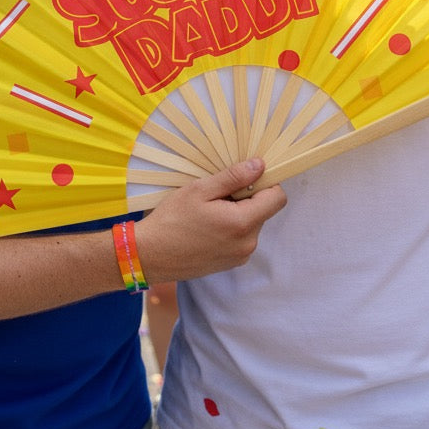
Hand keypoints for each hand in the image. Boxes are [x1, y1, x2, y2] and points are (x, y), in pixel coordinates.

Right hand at [134, 158, 285, 283]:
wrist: (151, 255)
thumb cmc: (172, 219)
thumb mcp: (200, 190)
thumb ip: (233, 177)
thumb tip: (259, 165)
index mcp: (243, 223)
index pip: (277, 198)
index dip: (266, 182)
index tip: (245, 176)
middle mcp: (248, 244)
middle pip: (264, 210)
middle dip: (247, 197)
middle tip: (217, 193)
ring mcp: (240, 256)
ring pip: (252, 224)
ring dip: (238, 212)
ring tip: (209, 211)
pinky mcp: (231, 263)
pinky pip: (242, 238)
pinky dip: (231, 227)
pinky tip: (207, 225)